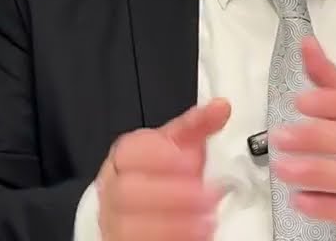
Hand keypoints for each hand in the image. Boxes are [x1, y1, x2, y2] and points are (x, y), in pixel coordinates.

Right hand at [95, 98, 231, 240]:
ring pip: (129, 225)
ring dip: (173, 224)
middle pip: (126, 191)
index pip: (129, 151)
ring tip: (206, 220)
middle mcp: (114, 190)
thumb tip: (220, 107)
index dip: (160, 156)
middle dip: (171, 193)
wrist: (150, 209)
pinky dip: (169, 240)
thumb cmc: (164, 173)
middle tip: (207, 195)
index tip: (193, 160)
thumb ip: (197, 127)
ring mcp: (115, 221)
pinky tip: (194, 236)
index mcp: (125, 157)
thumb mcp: (180, 147)